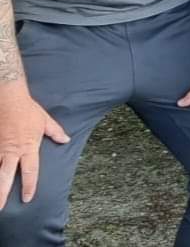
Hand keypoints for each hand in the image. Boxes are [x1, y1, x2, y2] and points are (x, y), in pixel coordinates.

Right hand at [0, 88, 69, 208]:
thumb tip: (66, 140)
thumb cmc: (28, 110)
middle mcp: (11, 151)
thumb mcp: (45, 121)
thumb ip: (56, 133)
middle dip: (3, 194)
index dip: (29, 186)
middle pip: (6, 177)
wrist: (9, 98)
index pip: (30, 171)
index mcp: (28, 147)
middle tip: (1, 209)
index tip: (28, 198)